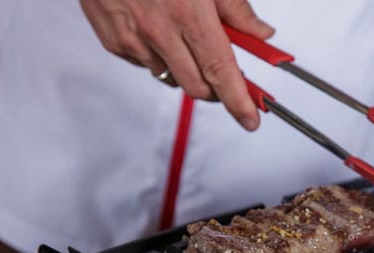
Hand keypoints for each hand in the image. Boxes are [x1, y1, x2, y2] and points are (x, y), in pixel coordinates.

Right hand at [79, 0, 273, 129]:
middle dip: (215, 90)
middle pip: (197, 87)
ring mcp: (132, 39)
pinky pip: (144, 64)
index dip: (238, 101)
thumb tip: (260, 33)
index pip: (220, 71)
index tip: (250, 120)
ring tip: (184, 37)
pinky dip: (158, 56)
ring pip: (170, 77)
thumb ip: (235, 7)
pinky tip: (157, 30)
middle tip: (223, 75)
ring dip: (185, 69)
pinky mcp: (113, 41)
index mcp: (188, 14)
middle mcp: (158, 31)